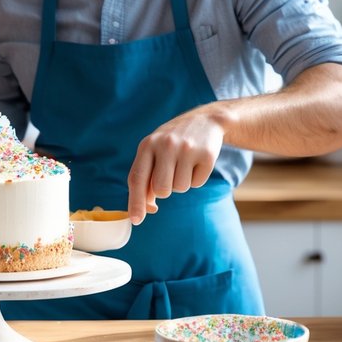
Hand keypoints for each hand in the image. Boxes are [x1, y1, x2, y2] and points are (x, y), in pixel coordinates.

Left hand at [127, 110, 224, 224]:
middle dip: (165, 190)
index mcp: (147, 145)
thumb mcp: (154, 152)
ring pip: (180, 189)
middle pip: (161, 190)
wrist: (205, 120)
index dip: (135, 202)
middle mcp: (165, 145)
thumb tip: (146, 209)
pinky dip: (197, 178)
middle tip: (171, 173)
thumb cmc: (173, 143)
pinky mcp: (206, 155)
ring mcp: (187, 149)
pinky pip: (197, 183)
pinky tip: (197, 162)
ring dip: (182, 182)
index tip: (136, 220)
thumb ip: (146, 177)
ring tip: (184, 163)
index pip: (137, 178)